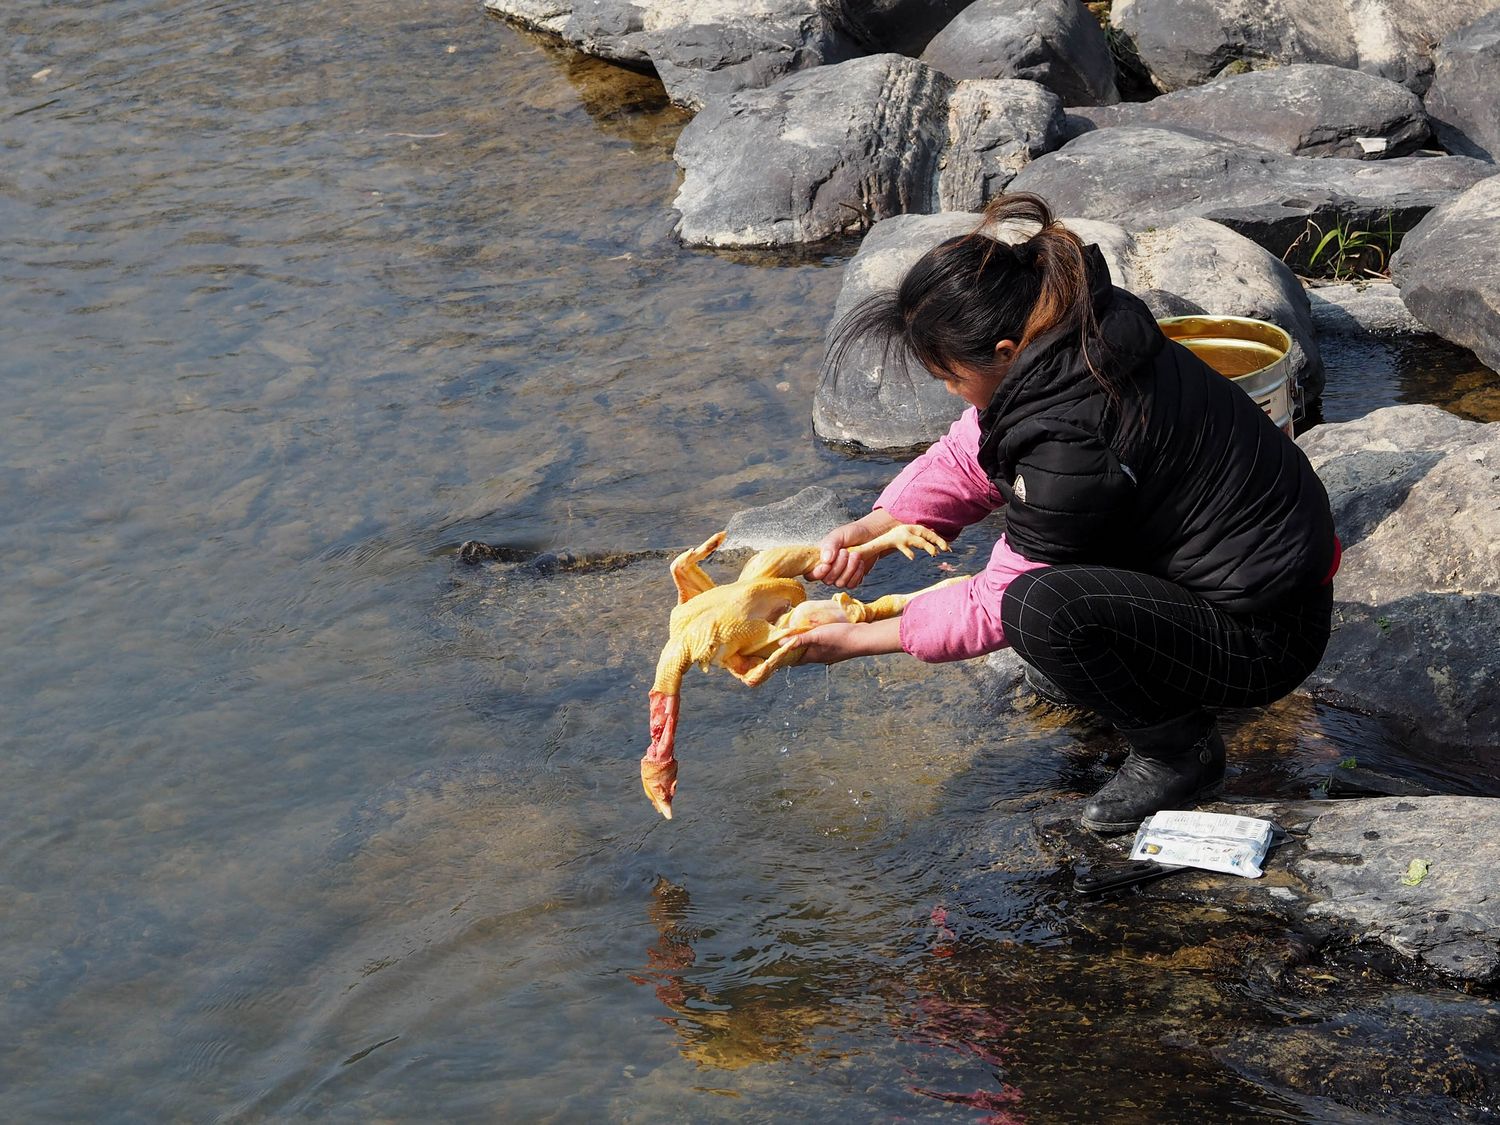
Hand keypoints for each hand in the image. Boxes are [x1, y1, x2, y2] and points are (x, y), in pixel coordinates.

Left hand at [778, 617, 902, 664]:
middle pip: (800, 653)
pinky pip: (820, 642)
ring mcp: (828, 651)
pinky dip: (814, 637)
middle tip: (783, 635)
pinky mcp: (835, 644)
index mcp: (812, 657)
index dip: (782, 654)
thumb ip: (800, 639)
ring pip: (811, 648)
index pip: (792, 660)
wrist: (863, 637)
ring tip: (796, 629)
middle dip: (791, 646)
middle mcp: (819, 656)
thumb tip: (781, 643)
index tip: (774, 647)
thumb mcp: (817, 636)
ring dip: (803, 641)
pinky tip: (815, 628)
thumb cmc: (840, 637)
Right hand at [809, 511, 898, 587]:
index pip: (811, 574)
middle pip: (827, 580)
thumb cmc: (851, 534)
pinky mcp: (852, 580)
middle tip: (846, 552)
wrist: (869, 536)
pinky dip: (857, 574)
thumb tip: (825, 559)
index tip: (827, 565)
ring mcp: (840, 576)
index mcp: (820, 559)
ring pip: (840, 583)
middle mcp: (828, 570)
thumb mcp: (838, 535)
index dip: (818, 573)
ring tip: (856, 554)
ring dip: (850, 569)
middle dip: (839, 567)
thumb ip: (830, 545)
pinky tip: (860, 563)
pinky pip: (852, 584)